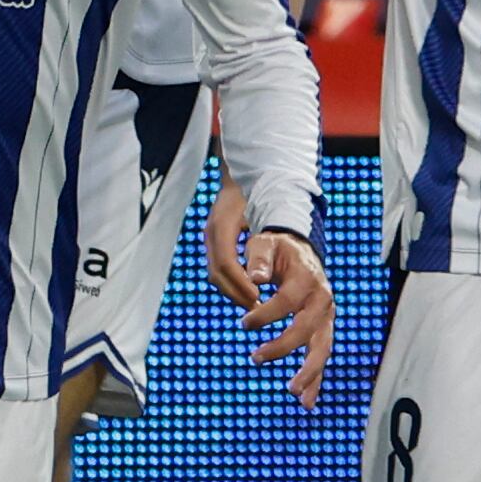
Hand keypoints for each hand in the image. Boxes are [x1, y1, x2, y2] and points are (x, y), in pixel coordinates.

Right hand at [200, 182, 257, 308]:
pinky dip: (231, 282)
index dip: (240, 284)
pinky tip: (249, 289)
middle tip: (257, 308)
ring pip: (215, 274)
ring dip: (233, 291)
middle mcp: (212, 233)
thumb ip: (266, 240)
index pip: (226, 264)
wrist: (243, 173)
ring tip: (255, 303)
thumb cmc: (259, 190)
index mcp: (222, 225)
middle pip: (217, 274)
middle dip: (236, 293)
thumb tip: (269, 270)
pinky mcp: (215, 241)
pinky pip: (218, 268)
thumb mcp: (266, 211)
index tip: (258, 297)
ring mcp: (211, 237)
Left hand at [236, 226, 331, 406]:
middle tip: (255, 358)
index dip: (266, 314)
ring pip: (321, 348)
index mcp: (307, 278)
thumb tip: (256, 279)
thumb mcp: (265, 245)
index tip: (243, 323)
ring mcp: (326, 317)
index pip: (288, 301)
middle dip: (283, 346)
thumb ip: (259, 259)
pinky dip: (315, 381)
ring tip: (292, 392)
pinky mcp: (323, 330)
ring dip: (309, 372)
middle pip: (307, 328)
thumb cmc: (277, 251)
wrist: (301, 253)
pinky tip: (306, 403)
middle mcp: (322, 299)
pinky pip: (321, 357)